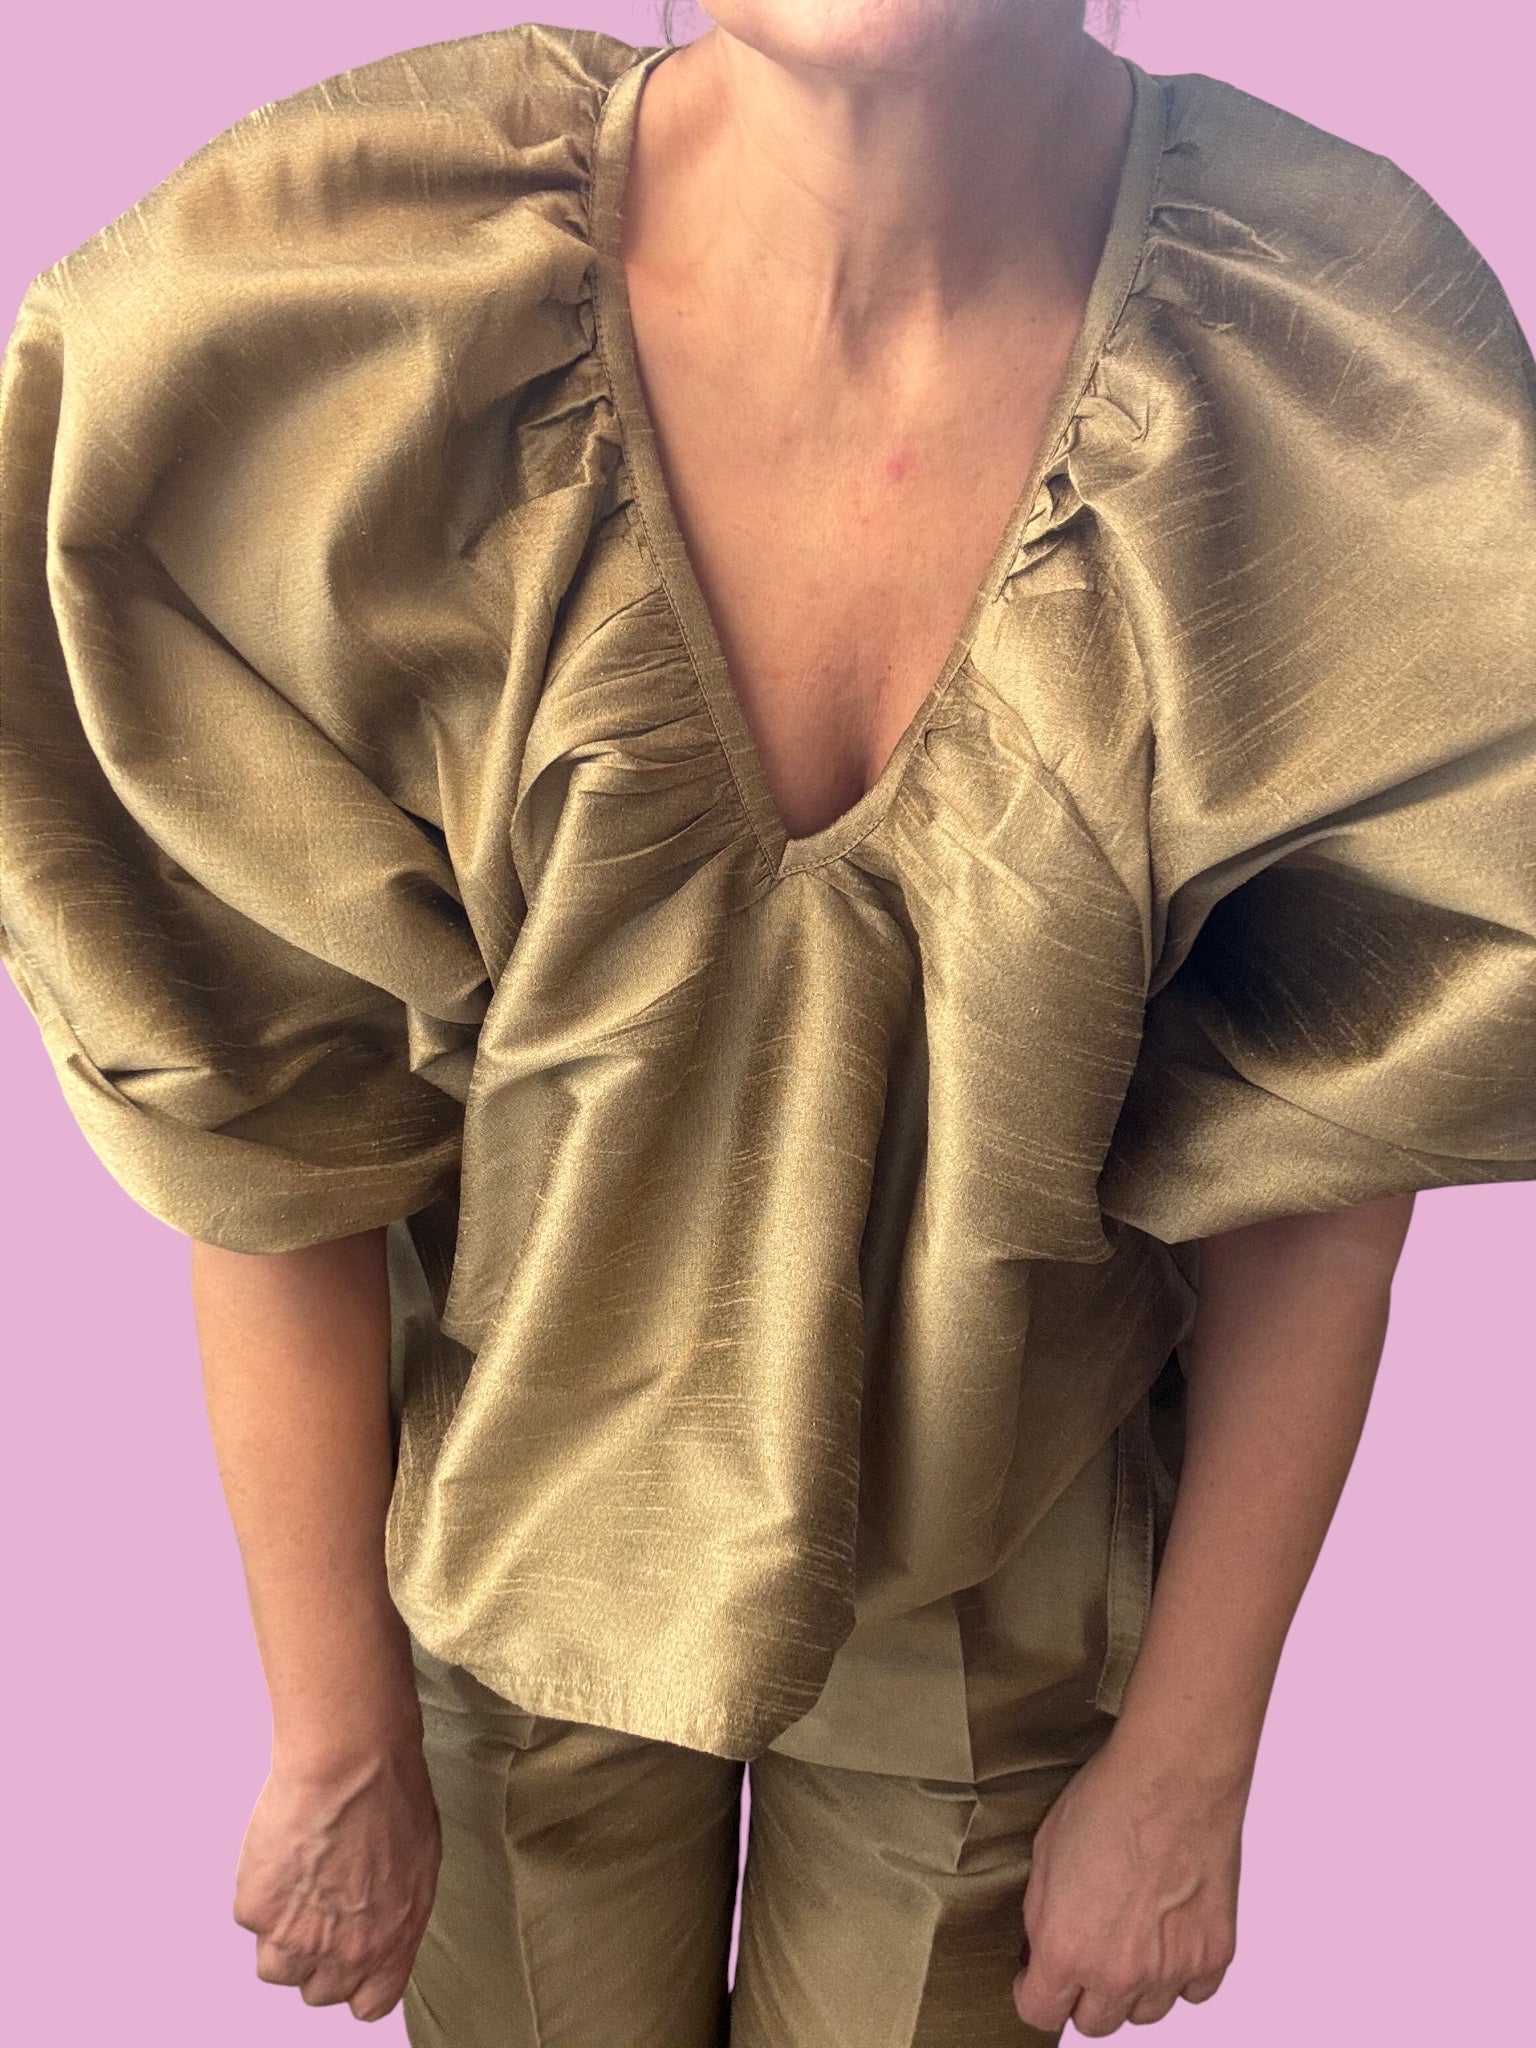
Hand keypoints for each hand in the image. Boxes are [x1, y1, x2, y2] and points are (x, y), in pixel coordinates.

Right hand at [233, 1738, 441, 2021]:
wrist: (352, 1763)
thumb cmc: (394, 1798)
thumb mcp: (419, 1865)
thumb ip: (395, 1914)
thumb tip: (380, 1924)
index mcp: (391, 1945)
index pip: (369, 2005)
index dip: (357, 1980)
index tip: (350, 1956)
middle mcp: (345, 1954)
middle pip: (317, 1990)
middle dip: (317, 1954)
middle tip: (321, 1904)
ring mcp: (296, 1938)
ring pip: (274, 1966)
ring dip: (280, 1933)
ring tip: (298, 1881)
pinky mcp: (257, 1910)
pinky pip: (250, 1916)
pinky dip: (260, 1889)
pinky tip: (282, 1851)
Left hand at [1012, 1730, 1244, 2035]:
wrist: (1173, 1776)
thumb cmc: (1110, 1800)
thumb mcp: (1044, 1853)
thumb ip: (1042, 1916)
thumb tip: (1042, 1948)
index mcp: (1067, 1948)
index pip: (1040, 2013)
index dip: (1034, 1993)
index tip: (1038, 1979)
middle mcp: (1118, 1972)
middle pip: (1095, 2023)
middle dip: (1083, 1993)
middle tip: (1088, 1953)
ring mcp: (1170, 1969)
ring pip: (1145, 2013)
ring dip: (1134, 1986)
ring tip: (1133, 1935)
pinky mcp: (1213, 1954)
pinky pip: (1193, 1991)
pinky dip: (1182, 1972)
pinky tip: (1171, 1933)